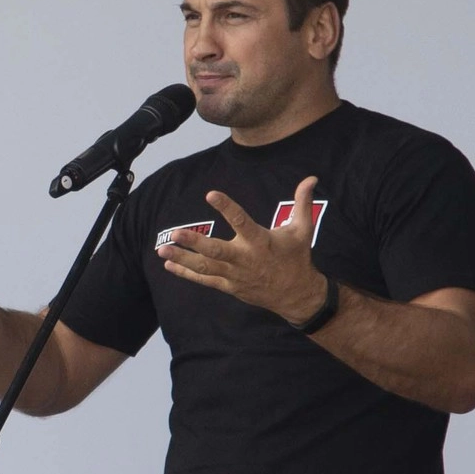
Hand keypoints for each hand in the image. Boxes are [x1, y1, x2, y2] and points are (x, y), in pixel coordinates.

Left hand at [156, 176, 327, 322]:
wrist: (296, 295)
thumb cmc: (297, 258)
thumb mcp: (303, 230)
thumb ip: (303, 203)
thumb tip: (311, 178)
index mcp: (261, 241)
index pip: (242, 221)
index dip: (227, 207)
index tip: (211, 194)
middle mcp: (245, 259)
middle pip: (216, 252)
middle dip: (195, 243)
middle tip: (174, 233)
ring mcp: (235, 275)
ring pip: (206, 268)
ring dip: (183, 259)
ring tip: (162, 250)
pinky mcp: (230, 286)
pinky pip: (205, 280)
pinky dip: (187, 273)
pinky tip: (169, 265)